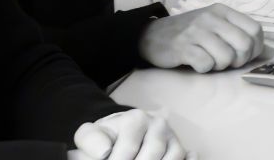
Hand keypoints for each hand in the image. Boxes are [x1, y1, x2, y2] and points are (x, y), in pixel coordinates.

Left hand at [70, 109, 190, 159]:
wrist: (124, 132)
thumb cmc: (107, 138)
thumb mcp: (91, 135)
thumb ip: (91, 141)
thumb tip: (104, 154)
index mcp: (136, 119)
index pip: (128, 149)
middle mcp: (158, 124)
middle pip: (151, 155)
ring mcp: (173, 137)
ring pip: (172, 158)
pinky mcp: (181, 149)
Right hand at [137, 4, 262, 72]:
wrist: (152, 35)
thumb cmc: (189, 33)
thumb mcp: (216, 27)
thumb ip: (241, 35)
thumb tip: (270, 53)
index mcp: (222, 11)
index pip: (255, 29)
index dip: (256, 48)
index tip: (244, 55)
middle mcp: (211, 17)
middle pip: (244, 45)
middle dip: (238, 60)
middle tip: (225, 61)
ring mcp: (196, 31)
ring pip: (226, 57)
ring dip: (220, 66)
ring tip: (209, 60)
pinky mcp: (183, 47)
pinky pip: (206, 64)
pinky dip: (204, 68)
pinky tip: (196, 62)